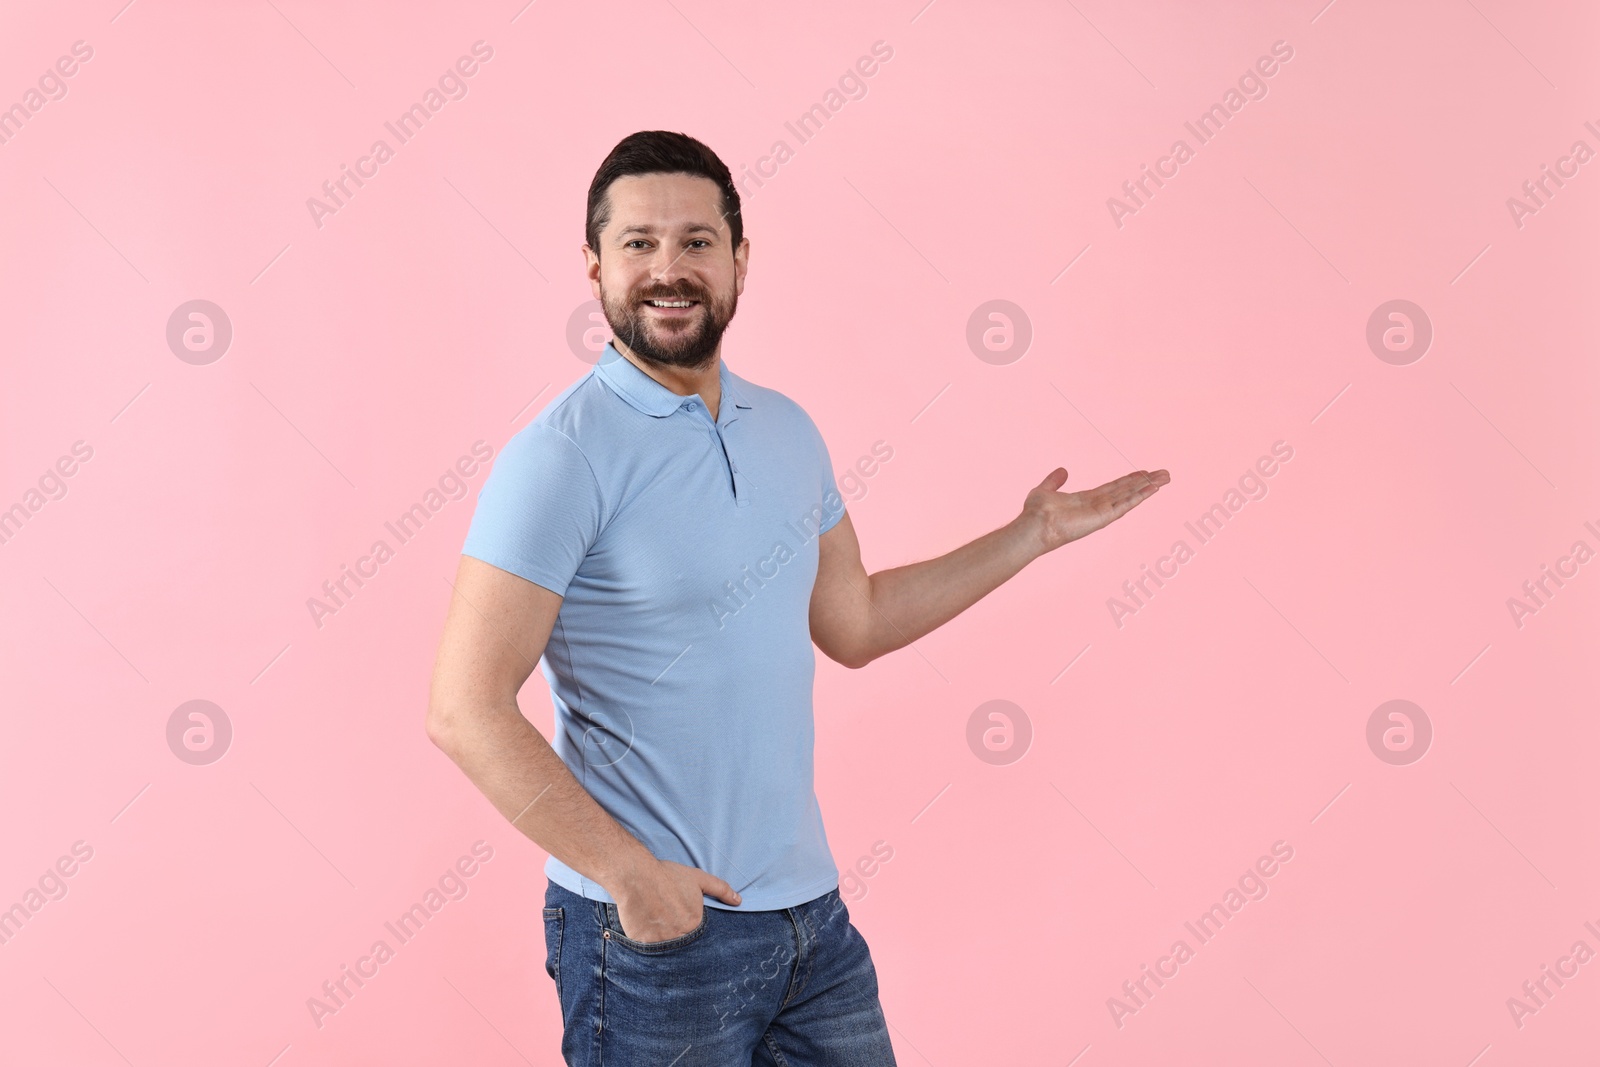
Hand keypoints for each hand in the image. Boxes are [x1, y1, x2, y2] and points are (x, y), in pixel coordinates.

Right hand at [611, 858, 740, 942]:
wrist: (636, 875)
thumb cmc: (668, 876)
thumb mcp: (698, 878)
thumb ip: (720, 889)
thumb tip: (738, 901)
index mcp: (695, 923)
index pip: (698, 936)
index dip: (689, 928)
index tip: (681, 919)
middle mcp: (679, 936)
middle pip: (682, 944)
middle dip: (677, 936)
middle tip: (668, 922)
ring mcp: (660, 942)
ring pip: (665, 949)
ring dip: (663, 941)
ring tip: (657, 924)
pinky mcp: (642, 944)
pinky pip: (648, 951)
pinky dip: (648, 943)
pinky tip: (645, 928)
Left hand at [1020, 467, 1169, 553]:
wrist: (1034, 525)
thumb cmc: (1036, 512)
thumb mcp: (1045, 489)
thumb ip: (1054, 481)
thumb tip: (1063, 470)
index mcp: (1086, 499)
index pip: (1113, 487)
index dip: (1129, 479)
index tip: (1143, 472)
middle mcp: (1098, 506)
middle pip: (1127, 490)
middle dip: (1145, 481)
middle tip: (1164, 473)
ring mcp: (1102, 512)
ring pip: (1130, 496)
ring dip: (1148, 487)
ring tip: (1165, 478)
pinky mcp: (1104, 517)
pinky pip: (1126, 504)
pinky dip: (1140, 495)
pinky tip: (1153, 488)